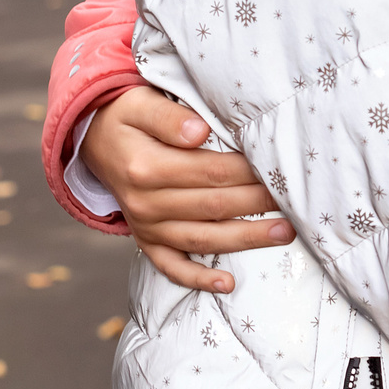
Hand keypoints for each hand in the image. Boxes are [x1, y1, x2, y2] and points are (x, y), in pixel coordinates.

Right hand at [85, 86, 287, 293]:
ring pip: (202, 239)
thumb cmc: (126, 117)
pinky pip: (171, 266)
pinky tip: (228, 284)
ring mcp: (145, 227)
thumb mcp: (139, 104)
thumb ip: (169, 117)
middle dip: (258, 204)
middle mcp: (144, 203)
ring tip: (284, 233)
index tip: (277, 168)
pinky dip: (198, 279)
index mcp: (145, 167)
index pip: (209, 172)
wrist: (92, 141)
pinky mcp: (145, 240)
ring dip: (245, 240)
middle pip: (213, 206)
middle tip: (295, 200)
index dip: (247, 172)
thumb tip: (199, 132)